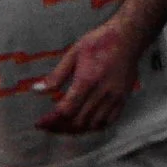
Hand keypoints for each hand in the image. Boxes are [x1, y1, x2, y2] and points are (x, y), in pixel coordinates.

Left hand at [34, 18, 143, 133]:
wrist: (129, 37)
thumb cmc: (100, 41)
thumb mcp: (73, 53)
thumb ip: (56, 75)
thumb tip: (37, 90)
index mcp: (87, 80)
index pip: (67, 110)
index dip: (51, 120)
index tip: (40, 123)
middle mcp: (102, 92)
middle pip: (78, 122)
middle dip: (60, 127)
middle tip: (49, 125)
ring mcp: (115, 97)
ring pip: (93, 125)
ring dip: (76, 129)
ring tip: (64, 126)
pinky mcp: (123, 98)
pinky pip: (109, 121)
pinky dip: (94, 127)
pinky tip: (85, 122)